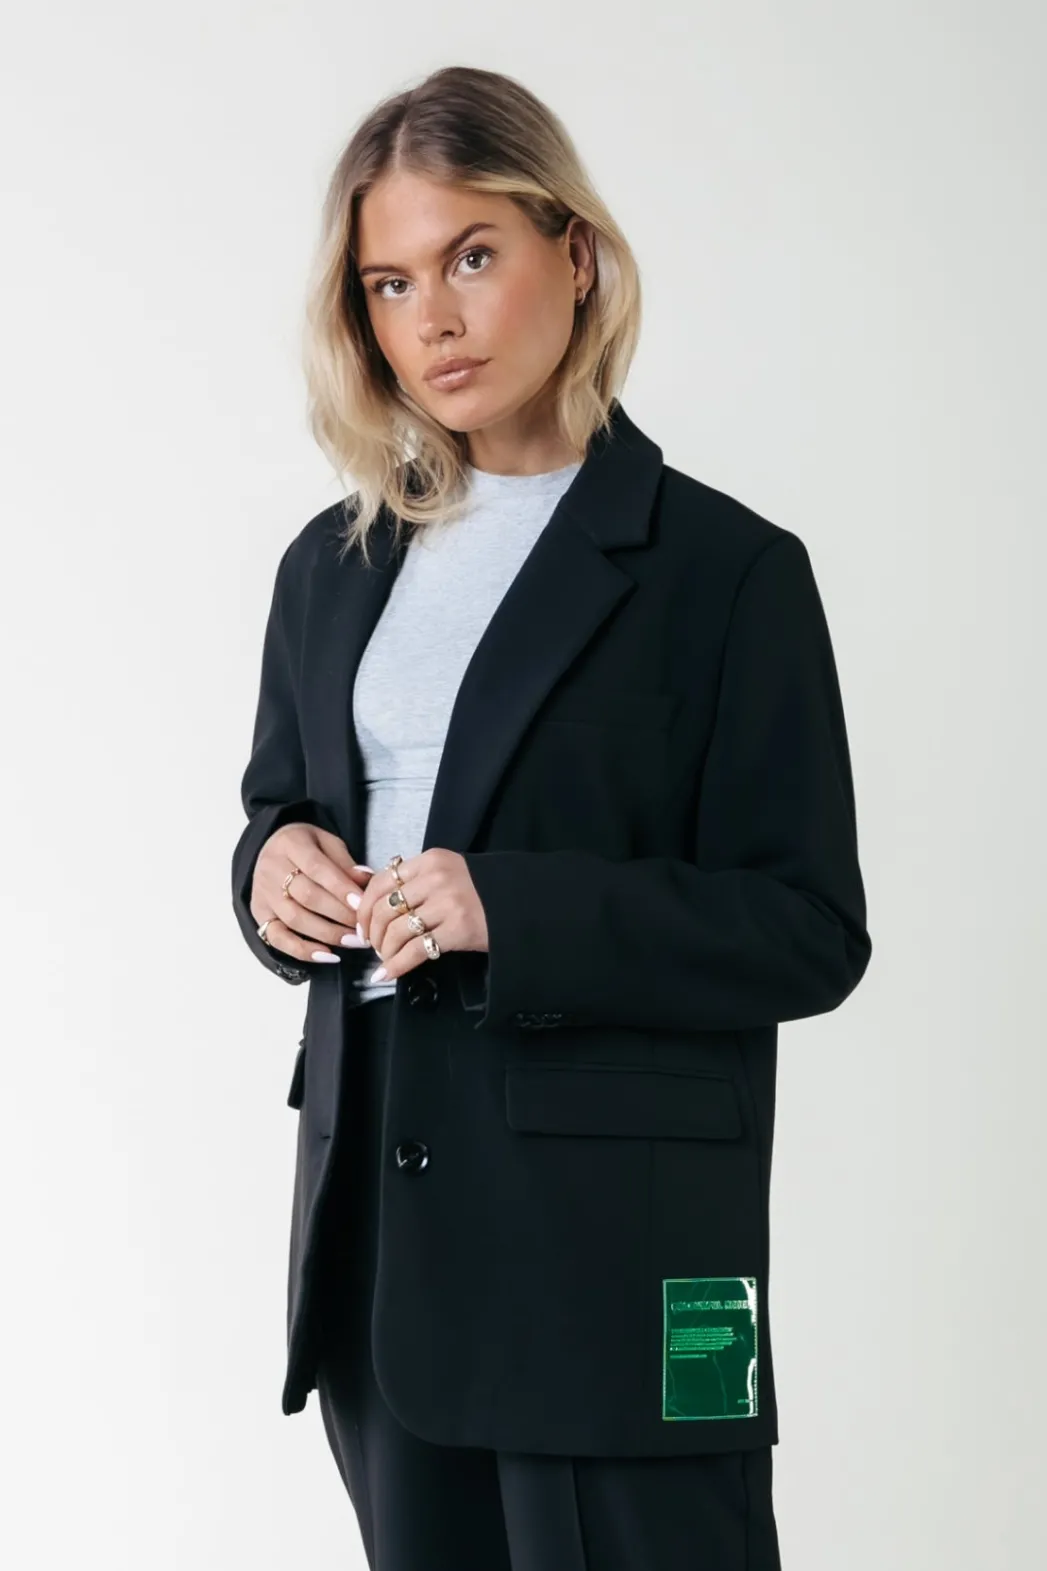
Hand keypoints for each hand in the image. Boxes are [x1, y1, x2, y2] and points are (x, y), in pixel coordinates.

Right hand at [249, 822, 373, 964]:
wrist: (272, 848)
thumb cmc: (306, 847)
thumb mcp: (328, 843)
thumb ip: (345, 863)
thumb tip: (367, 880)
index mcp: (290, 843)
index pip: (316, 867)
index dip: (340, 887)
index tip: (362, 903)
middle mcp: (271, 868)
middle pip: (306, 896)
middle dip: (340, 914)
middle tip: (365, 927)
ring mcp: (263, 893)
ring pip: (294, 919)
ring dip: (328, 934)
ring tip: (354, 941)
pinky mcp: (260, 915)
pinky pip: (277, 938)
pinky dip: (303, 950)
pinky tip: (328, 956)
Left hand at [355, 848, 488, 981]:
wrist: (520, 905)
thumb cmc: (480, 893)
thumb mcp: (447, 874)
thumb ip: (415, 881)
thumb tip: (370, 901)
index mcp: (431, 861)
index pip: (381, 882)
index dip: (363, 908)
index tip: (362, 926)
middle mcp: (436, 879)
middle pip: (384, 909)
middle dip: (372, 934)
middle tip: (373, 948)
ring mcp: (448, 904)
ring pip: (395, 931)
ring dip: (384, 951)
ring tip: (386, 960)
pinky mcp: (457, 930)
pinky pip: (415, 951)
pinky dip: (396, 966)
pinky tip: (388, 974)